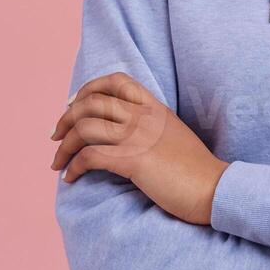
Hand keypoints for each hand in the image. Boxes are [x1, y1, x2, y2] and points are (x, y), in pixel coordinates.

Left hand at [51, 72, 228, 224]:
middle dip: (65, 119)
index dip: (88, 89)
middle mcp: (144, 116)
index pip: (116, 80)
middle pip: (90, 102)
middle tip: (56, 137)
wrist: (214, 188)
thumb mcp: (174, 135)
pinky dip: (73, 167)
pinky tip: (71, 178)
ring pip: (84, 128)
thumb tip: (123, 135)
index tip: (73, 105)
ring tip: (57, 163)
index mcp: (154, 107)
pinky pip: (89, 156)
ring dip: (63, 146)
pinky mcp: (132, 160)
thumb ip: (151, 127)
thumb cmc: (196, 170)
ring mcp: (138, 136)